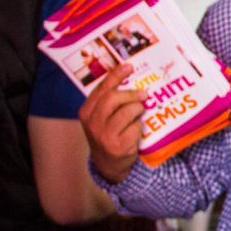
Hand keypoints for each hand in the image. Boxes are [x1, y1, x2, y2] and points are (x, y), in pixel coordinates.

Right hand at [78, 64, 143, 183]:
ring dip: (138, 109)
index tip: (129, 66)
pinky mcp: (119, 146)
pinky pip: (135, 128)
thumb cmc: (109, 134)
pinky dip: (139, 127)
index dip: (116, 76)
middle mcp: (93, 123)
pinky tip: (137, 131)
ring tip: (141, 112)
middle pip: (113, 98)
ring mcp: (105, 135)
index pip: (102, 89)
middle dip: (131, 94)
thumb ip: (110, 101)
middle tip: (143, 94)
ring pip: (127, 112)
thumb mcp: (102, 118)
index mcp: (86, 112)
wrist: (109, 164)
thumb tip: (130, 79)